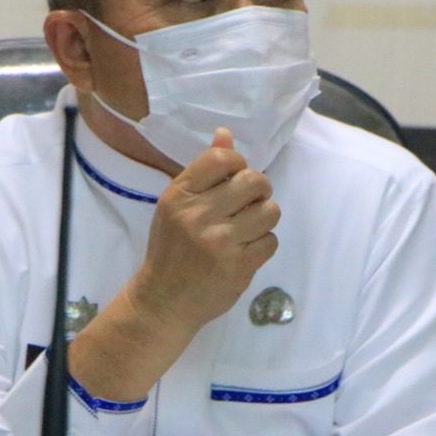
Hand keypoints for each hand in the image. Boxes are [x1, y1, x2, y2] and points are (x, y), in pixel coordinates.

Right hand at [129, 127, 279, 331]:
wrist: (164, 301)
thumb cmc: (171, 248)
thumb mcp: (177, 205)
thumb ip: (204, 171)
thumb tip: (226, 134)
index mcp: (179, 196)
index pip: (222, 158)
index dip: (239, 164)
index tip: (236, 179)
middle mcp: (198, 216)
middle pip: (254, 181)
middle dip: (259, 190)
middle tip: (250, 203)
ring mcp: (219, 243)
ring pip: (270, 211)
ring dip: (264, 218)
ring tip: (249, 227)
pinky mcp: (238, 267)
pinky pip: (271, 241)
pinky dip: (263, 244)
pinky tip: (246, 250)